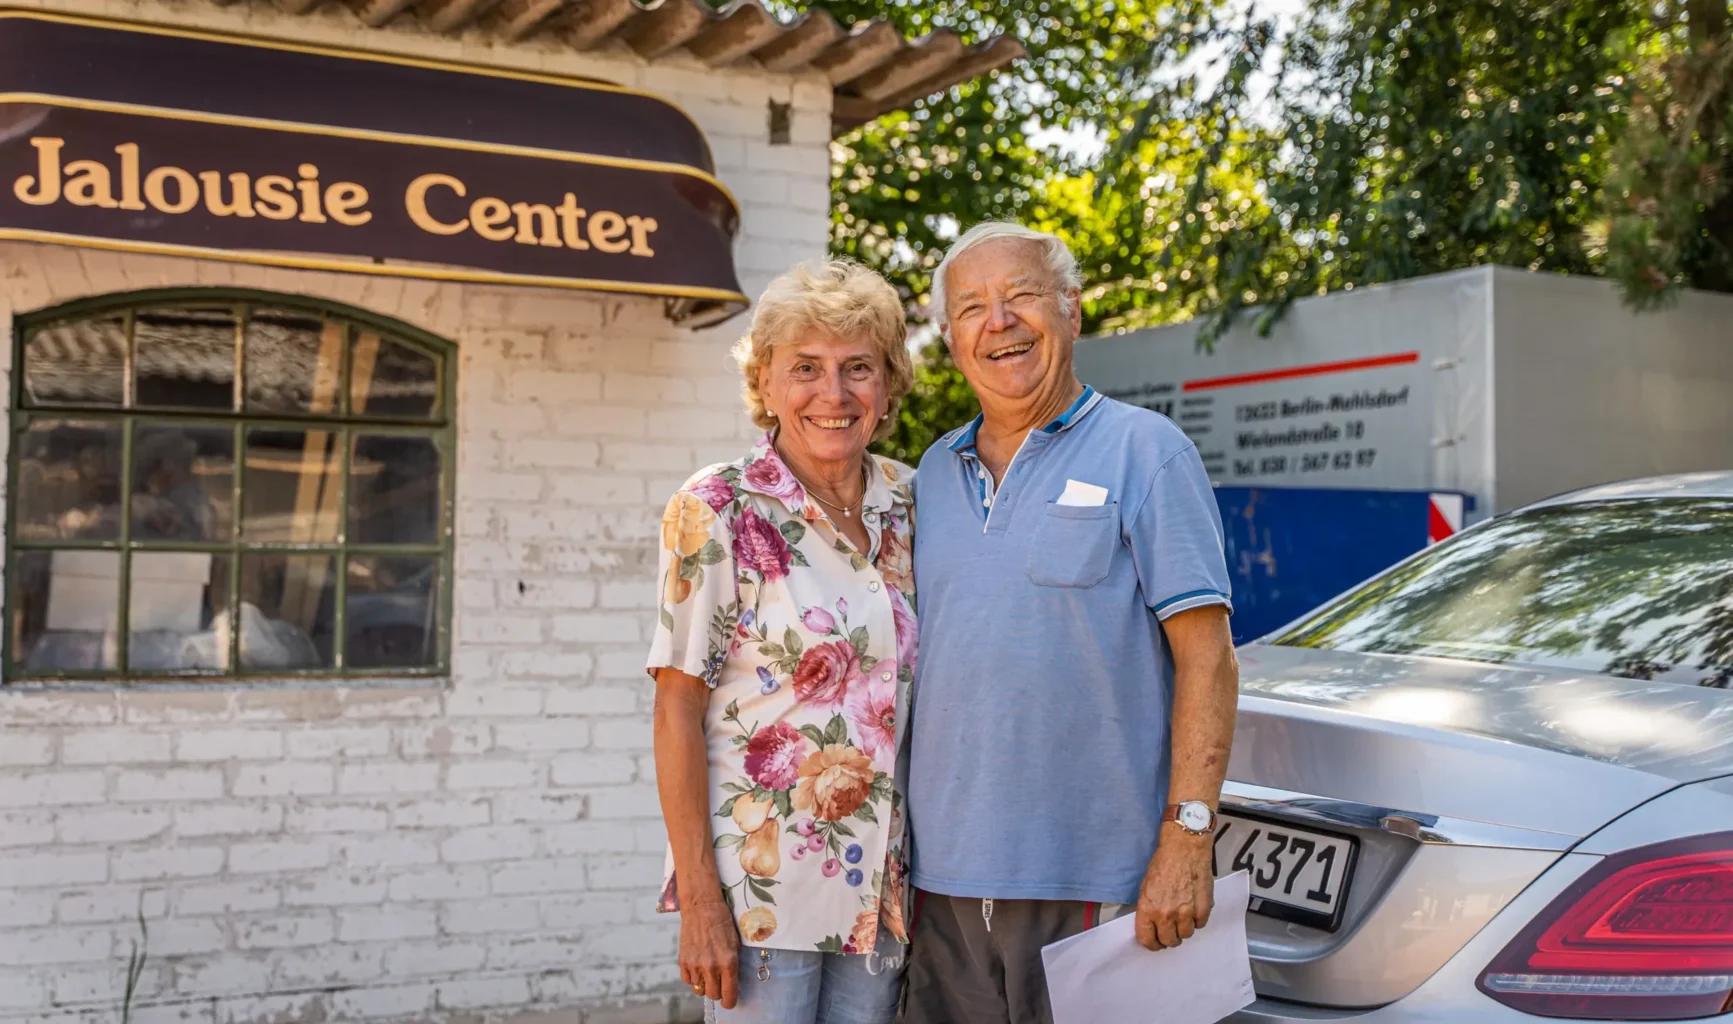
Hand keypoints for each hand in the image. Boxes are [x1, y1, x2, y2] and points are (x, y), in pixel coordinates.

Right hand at [679, 900, 739, 1007]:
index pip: (729, 995)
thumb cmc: (722, 922)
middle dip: (718, 992)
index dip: (730, 1001)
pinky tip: (698, 966)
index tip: (730, 1000)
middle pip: (713, 995)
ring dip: (704, 984)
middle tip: (720, 982)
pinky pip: (687, 981)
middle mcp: (711, 966)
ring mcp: (695, 964)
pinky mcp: (683, 961)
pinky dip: (693, 977)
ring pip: (699, 990)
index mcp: (728, 962)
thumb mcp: (735, 944)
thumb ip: (733, 965)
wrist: (702, 906)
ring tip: (708, 971)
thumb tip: (731, 984)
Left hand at [1135, 828, 1214, 950]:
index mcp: (1148, 909)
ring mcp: (1186, 913)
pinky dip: (1197, 920)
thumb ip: (1148, 909)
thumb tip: (1151, 926)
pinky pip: (1200, 925)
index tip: (1155, 943)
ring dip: (1184, 929)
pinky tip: (1194, 909)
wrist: (1184, 849)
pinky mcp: (1204, 908)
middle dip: (1169, 938)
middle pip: (1169, 941)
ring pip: (1186, 935)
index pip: (1147, 939)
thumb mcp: (1146, 887)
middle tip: (1171, 931)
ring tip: (1183, 916)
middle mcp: (1167, 914)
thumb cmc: (1163, 864)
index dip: (1151, 944)